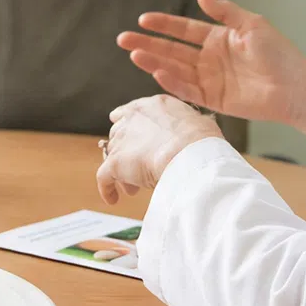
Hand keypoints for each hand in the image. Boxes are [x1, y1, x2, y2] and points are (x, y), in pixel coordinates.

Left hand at [95, 96, 223, 204]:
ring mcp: (121, 140)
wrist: (189, 152)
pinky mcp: (115, 163)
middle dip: (127, 153)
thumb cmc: (201, 139)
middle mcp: (132, 118)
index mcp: (152, 106)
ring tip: (133, 189)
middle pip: (120, 136)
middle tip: (138, 170)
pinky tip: (113, 199)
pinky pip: (104, 177)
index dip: (130, 129)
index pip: (129, 113)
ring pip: (113, 156)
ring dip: (121, 172)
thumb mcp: (197, 122)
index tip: (133, 140)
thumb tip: (192, 133)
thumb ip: (186, 125)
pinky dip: (107, 188)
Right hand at [116, 0, 305, 140]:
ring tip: (133, 54)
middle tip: (122, 39)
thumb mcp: (251, 24)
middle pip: (172, 50)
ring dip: (154, 62)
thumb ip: (224, 12)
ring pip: (175, 69)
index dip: (163, 24)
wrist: (294, 86)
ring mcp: (210, 79)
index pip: (183, 30)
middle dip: (148, 44)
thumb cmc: (278, 53)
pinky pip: (188, 90)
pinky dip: (172, 82)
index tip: (142, 19)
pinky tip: (157, 72)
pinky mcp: (213, 100)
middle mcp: (209, 59)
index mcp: (218, 38)